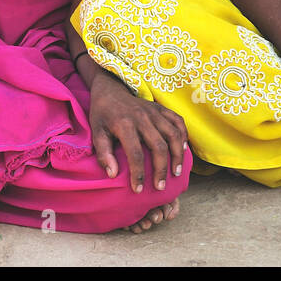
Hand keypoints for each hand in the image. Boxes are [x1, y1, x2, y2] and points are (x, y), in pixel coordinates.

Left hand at [88, 70, 187, 194]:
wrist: (110, 90)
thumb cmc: (103, 115)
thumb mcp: (97, 132)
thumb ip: (103, 153)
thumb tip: (113, 174)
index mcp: (125, 124)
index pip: (135, 154)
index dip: (138, 174)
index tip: (138, 189)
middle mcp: (143, 118)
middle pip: (159, 147)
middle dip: (161, 169)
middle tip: (161, 186)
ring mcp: (154, 112)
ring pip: (173, 135)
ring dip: (177, 155)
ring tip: (176, 172)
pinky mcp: (161, 108)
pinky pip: (178, 121)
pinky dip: (184, 136)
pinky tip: (183, 150)